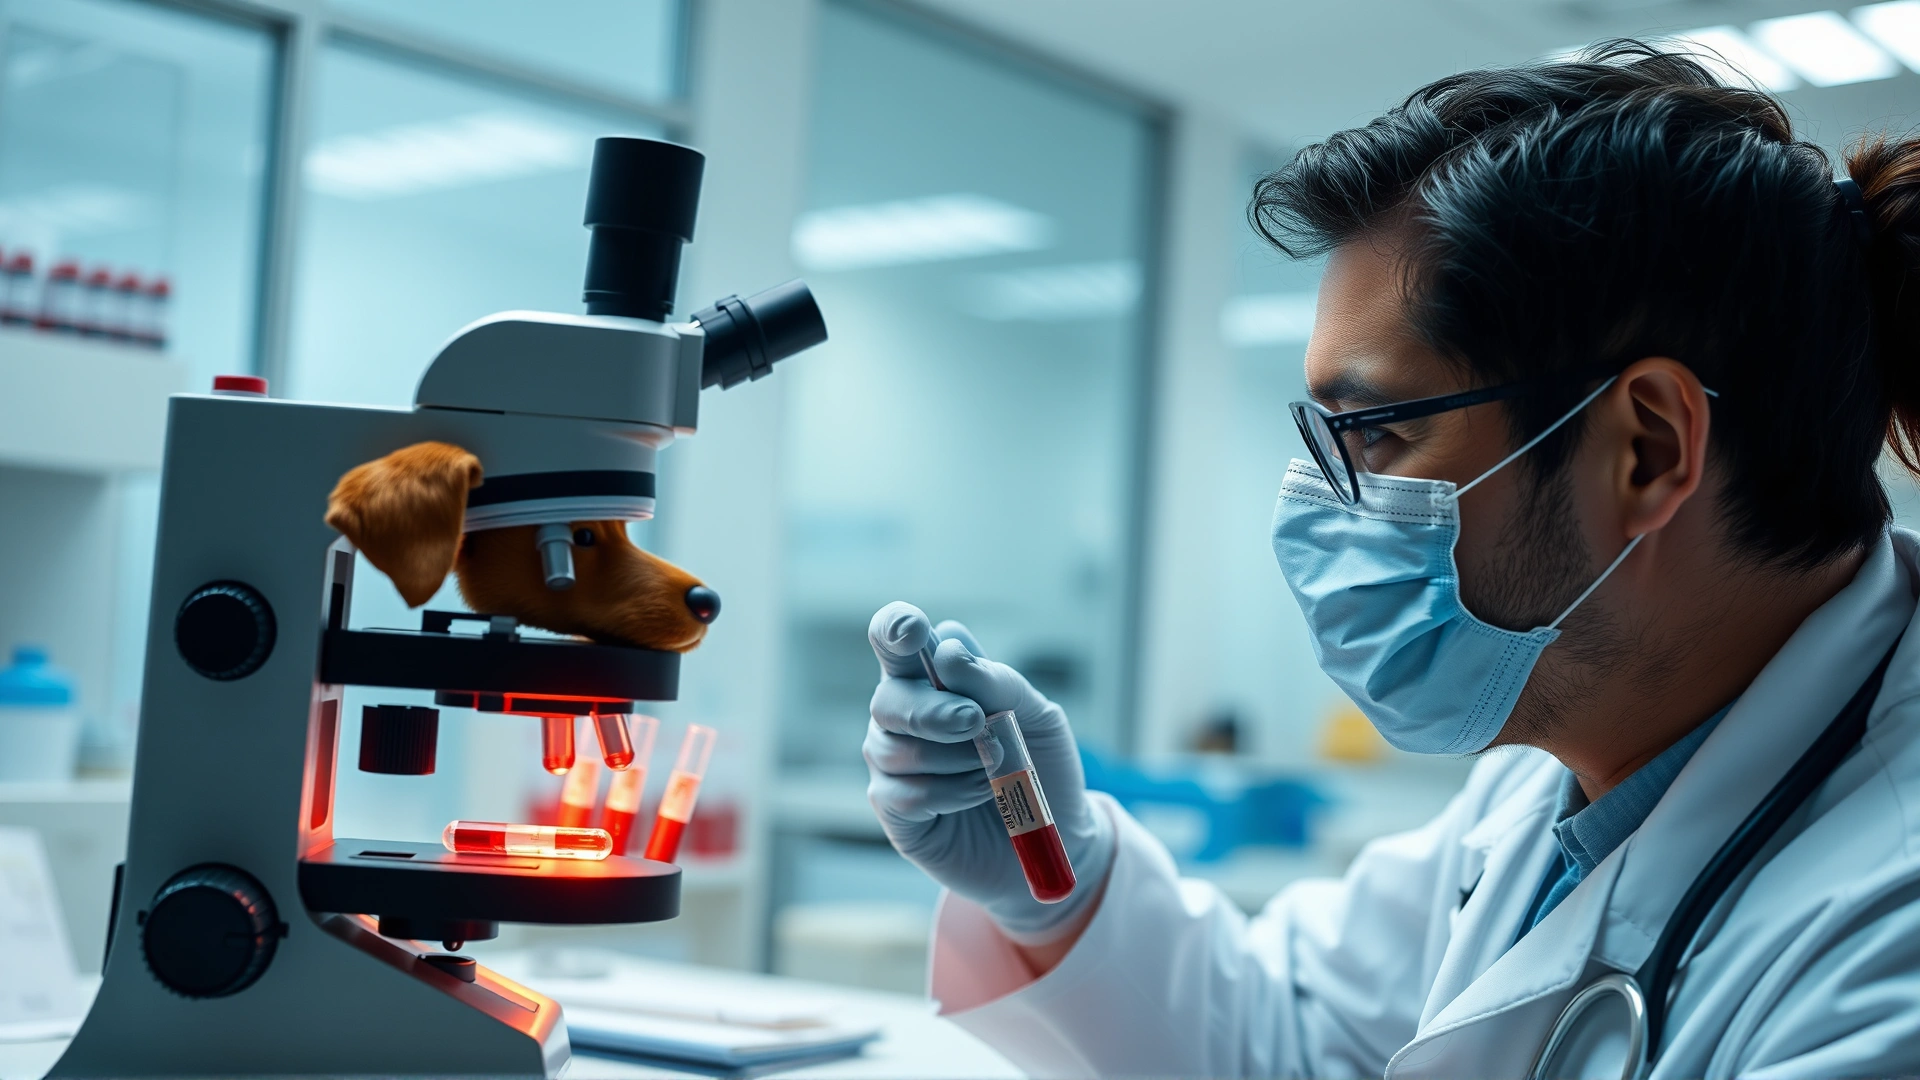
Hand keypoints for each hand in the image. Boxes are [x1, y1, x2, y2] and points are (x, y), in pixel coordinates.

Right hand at [865, 601, 1112, 941]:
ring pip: (897, 750)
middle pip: (889, 699)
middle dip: (934, 710)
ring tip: (995, 769)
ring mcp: (893, 763)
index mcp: (934, 678)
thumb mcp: (1037, 716)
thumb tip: (946, 654)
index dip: (894, 629)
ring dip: (956, 759)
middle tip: (976, 722)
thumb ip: (997, 682)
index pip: (895, 640)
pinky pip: (906, 794)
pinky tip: (979, 796)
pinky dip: (952, 793)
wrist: (1059, 838)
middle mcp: (904, 716)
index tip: (914, 629)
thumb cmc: (1042, 766)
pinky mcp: (896, 810)